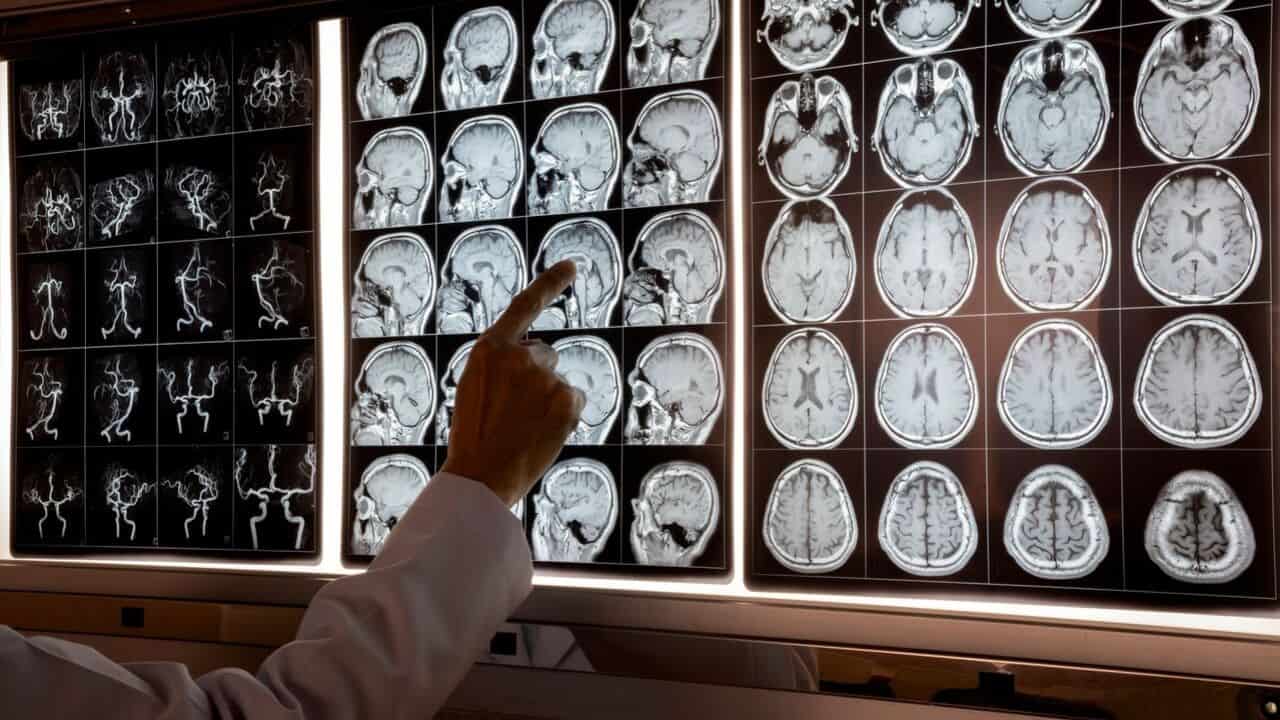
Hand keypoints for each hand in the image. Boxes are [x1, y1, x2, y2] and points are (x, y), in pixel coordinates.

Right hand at [440, 261, 585, 506]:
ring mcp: (546, 377)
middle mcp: (520, 355)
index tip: (572, 266)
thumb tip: (537, 356)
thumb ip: (503, 363)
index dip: (550, 283)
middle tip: (514, 413)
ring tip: (523, 427)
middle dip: (536, 377)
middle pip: (544, 354)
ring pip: (557, 381)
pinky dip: (563, 416)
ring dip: (547, 399)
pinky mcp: (568, 399)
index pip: (525, 305)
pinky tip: (542, 434)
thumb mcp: (476, 385)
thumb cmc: (475, 435)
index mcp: (490, 348)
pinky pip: (573, 401)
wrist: (482, 476)